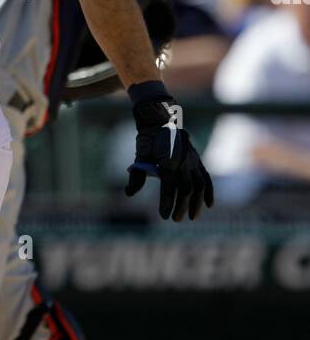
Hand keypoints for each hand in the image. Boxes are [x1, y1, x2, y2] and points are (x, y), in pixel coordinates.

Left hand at [126, 96, 213, 221]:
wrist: (162, 120)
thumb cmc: (148, 139)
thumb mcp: (140, 154)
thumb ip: (136, 175)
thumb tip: (130, 194)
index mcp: (168, 160)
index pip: (169, 186)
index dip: (167, 202)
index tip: (163, 216)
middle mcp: (183, 161)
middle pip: (186, 189)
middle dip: (182, 206)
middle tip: (175, 219)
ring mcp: (193, 160)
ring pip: (199, 185)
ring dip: (197, 203)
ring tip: (193, 217)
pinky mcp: (197, 160)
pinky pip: (206, 177)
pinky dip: (209, 191)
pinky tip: (209, 205)